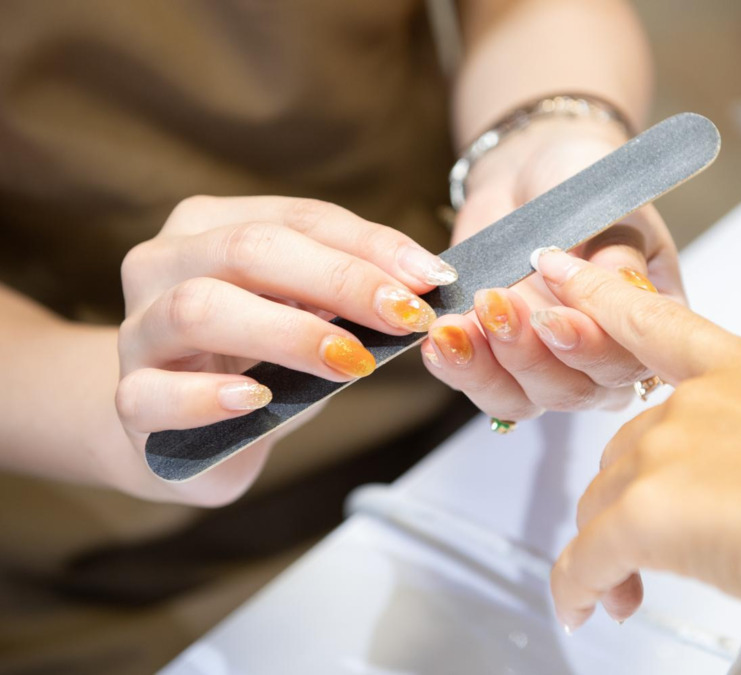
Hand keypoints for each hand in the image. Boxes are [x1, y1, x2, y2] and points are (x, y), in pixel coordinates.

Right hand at [116, 196, 456, 503]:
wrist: (180, 432)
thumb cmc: (256, 363)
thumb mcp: (309, 318)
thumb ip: (349, 299)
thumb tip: (424, 286)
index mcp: (211, 227)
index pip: (298, 219)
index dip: (370, 246)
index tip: (432, 278)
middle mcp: (164, 264)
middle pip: (248, 250)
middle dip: (340, 280)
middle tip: (405, 316)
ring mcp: (138, 332)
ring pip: (198, 309)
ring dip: (287, 333)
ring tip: (351, 362)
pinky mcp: (129, 402)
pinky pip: (153, 393)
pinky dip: (208, 396)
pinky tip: (257, 400)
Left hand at [422, 118, 684, 421]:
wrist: (532, 174)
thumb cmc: (586, 186)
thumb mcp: (612, 210)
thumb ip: (618, 256)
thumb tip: (622, 292)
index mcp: (647, 331)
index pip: (627, 360)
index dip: (590, 347)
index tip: (550, 316)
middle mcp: (601, 362)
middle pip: (572, 391)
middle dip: (528, 355)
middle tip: (495, 305)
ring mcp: (547, 369)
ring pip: (520, 400)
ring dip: (484, 368)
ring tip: (454, 328)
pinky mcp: (497, 364)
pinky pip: (478, 386)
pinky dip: (456, 366)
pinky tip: (439, 340)